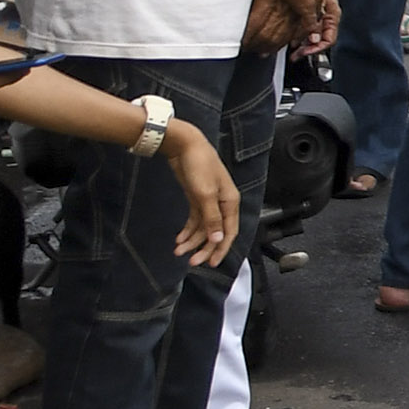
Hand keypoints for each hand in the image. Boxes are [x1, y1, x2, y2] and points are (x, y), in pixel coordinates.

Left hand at [162, 127, 239, 265]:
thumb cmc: (199, 165)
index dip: (220, 248)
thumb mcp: (205, 193)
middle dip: (204, 248)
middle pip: (215, 232)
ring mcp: (209, 202)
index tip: (211, 263)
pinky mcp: (197, 198)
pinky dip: (188, 230)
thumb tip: (218, 238)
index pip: (229, 231)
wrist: (185, 146)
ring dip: (192, 240)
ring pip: (203, 228)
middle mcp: (222, 204)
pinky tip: (179, 239)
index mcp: (230, 202)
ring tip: (178, 251)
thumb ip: (212, 217)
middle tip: (192, 262)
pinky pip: (195, 220)